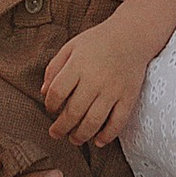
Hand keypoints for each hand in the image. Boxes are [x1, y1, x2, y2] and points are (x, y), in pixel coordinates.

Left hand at [39, 20, 142, 147]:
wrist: (132, 35)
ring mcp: (113, 90)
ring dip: (81, 136)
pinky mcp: (128, 97)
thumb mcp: (71, 47)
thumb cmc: (98, 41)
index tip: (51, 109)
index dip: (50, 105)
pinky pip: (118, 122)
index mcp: (78, 65)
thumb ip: (54, 67)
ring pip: (93, 121)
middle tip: (55, 134)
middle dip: (61, 128)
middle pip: (73, 112)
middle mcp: (95, 79)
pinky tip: (98, 141)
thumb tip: (43, 93)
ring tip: (74, 139)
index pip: (57, 93)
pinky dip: (107, 135)